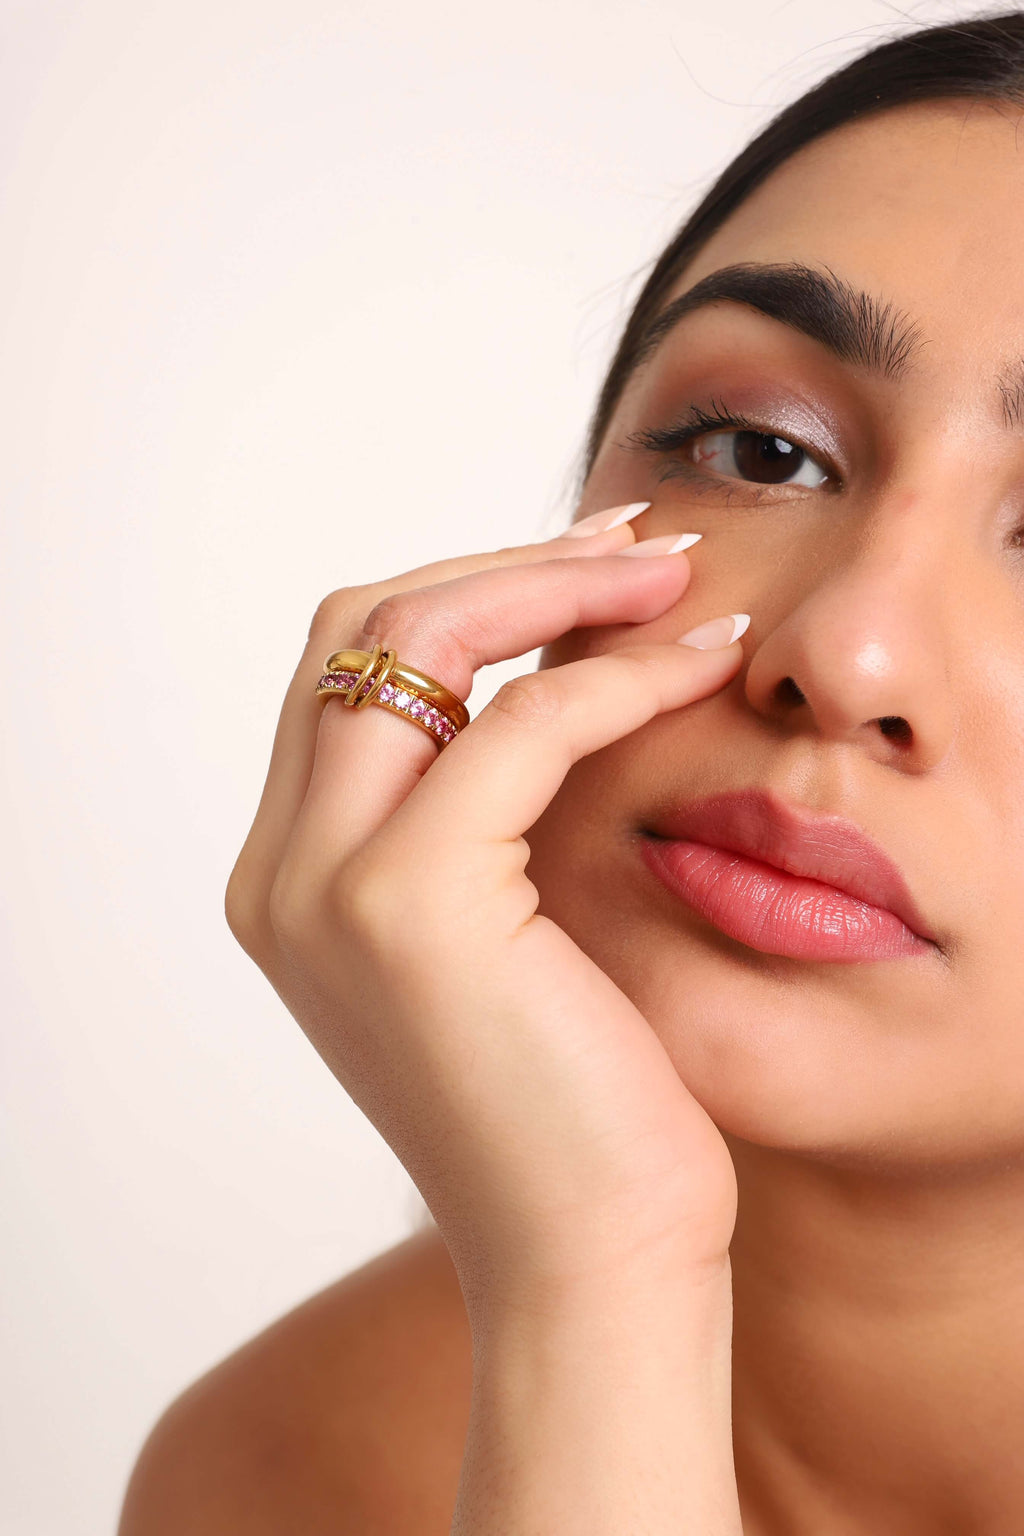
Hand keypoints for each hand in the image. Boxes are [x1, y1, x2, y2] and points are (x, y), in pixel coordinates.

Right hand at [226, 511, 745, 1318]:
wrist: (589, 1263)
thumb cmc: (570, 1102)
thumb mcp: (502, 929)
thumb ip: (477, 807)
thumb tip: (544, 662)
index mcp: (290, 876)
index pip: (348, 669)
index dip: (467, 590)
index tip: (590, 567)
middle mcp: (280, 872)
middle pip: (363, 625)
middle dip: (507, 564)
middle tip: (637, 551)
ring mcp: (325, 886)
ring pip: (421, 639)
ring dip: (559, 586)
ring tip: (673, 581)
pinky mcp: (408, 903)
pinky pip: (525, 722)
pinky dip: (619, 675)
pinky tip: (702, 662)